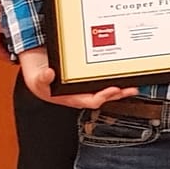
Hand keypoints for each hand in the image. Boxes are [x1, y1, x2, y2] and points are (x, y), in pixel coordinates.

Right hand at [18, 49, 137, 108]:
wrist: (38, 68)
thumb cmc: (38, 77)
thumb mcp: (36, 78)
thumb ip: (42, 78)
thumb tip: (48, 74)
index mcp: (70, 97)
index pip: (89, 100)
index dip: (102, 96)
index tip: (113, 91)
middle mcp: (80, 93)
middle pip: (102, 96)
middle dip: (118, 94)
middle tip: (131, 89)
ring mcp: (85, 86)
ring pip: (105, 89)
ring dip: (120, 87)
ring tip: (133, 84)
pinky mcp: (88, 78)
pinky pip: (103, 79)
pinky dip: (113, 77)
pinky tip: (123, 73)